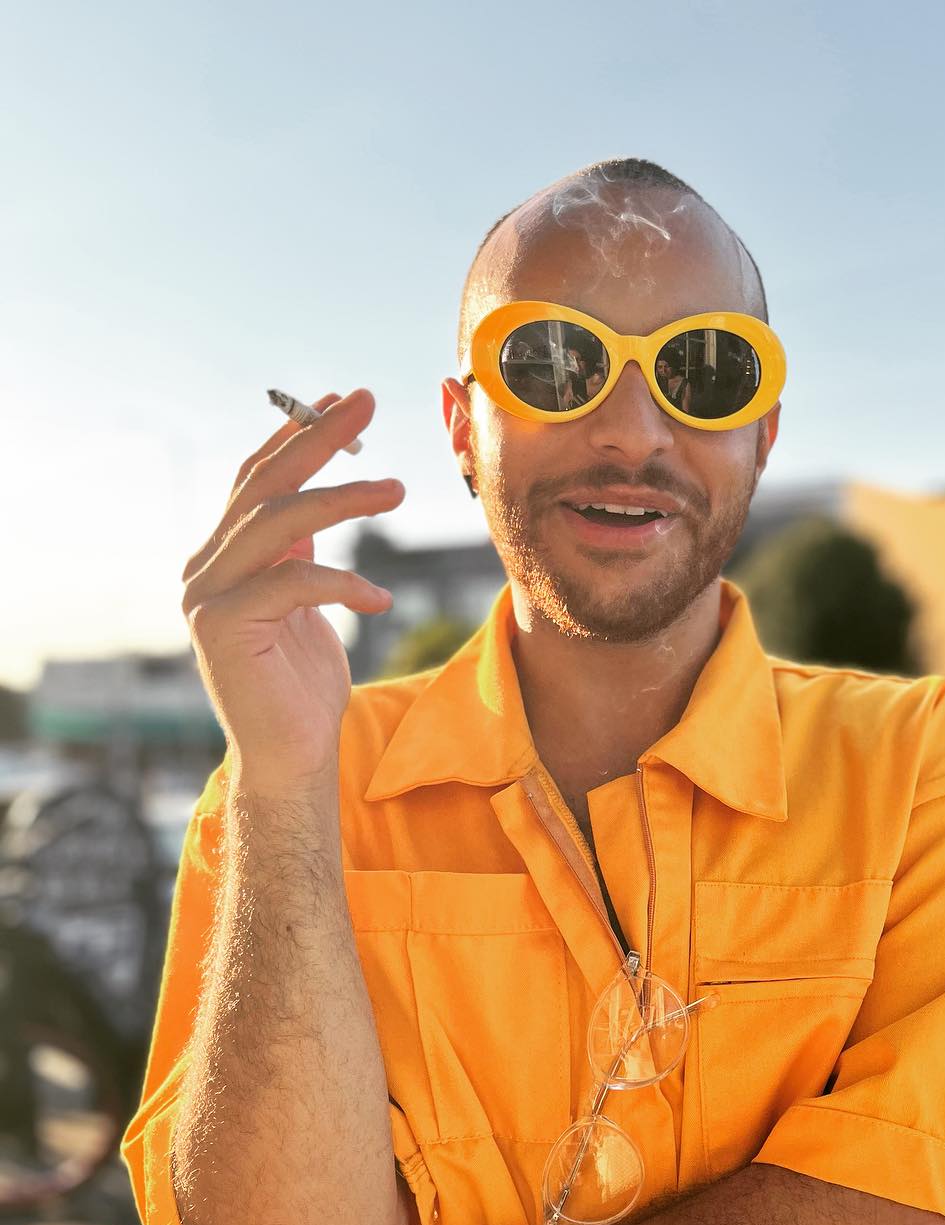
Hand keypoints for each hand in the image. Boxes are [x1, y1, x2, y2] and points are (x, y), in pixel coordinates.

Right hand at [180, 388, 404, 796]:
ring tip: (398, 489)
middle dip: (317, 439)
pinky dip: (344, 585)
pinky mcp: (220, 627)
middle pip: (263, 484)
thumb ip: (300, 556)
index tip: (339, 401)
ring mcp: (205, 596)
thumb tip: (319, 500)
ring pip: (278, 523)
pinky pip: (293, 583)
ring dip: (343, 500)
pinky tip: (380, 602)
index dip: (296, 435)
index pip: (257, 479)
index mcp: (224, 558)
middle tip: (367, 403)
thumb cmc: (304, 690)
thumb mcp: (307, 607)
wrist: (289, 761)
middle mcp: (204, 568)